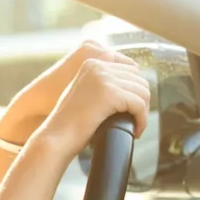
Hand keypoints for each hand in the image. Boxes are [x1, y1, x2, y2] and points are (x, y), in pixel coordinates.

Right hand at [0, 41, 138, 143]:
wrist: (57, 137)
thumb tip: (132, 80)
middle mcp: (97, 66)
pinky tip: (136, 130)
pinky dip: (142, 120)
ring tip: (135, 125)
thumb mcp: (84, 92)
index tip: (131, 109)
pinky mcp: (109, 94)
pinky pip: (139, 105)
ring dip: (143, 111)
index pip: (131, 70)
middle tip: (135, 119)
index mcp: (92, 63)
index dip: (135, 92)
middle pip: (139, 80)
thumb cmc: (70, 122)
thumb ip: (101, 81)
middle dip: (141, 101)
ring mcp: (103, 78)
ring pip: (143, 92)